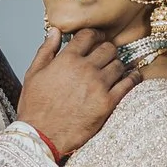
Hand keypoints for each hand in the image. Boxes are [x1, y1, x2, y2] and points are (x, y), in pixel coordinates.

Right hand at [18, 23, 141, 159]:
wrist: (41, 135)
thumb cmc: (35, 107)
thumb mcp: (33, 74)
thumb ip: (46, 50)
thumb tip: (55, 31)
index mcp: (66, 59)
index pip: (88, 35)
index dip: (94, 34)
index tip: (96, 38)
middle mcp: (84, 69)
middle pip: (107, 48)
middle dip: (106, 49)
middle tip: (105, 55)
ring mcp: (98, 86)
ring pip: (118, 64)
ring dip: (117, 64)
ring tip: (113, 69)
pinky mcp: (107, 103)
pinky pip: (127, 84)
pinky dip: (133, 77)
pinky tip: (133, 76)